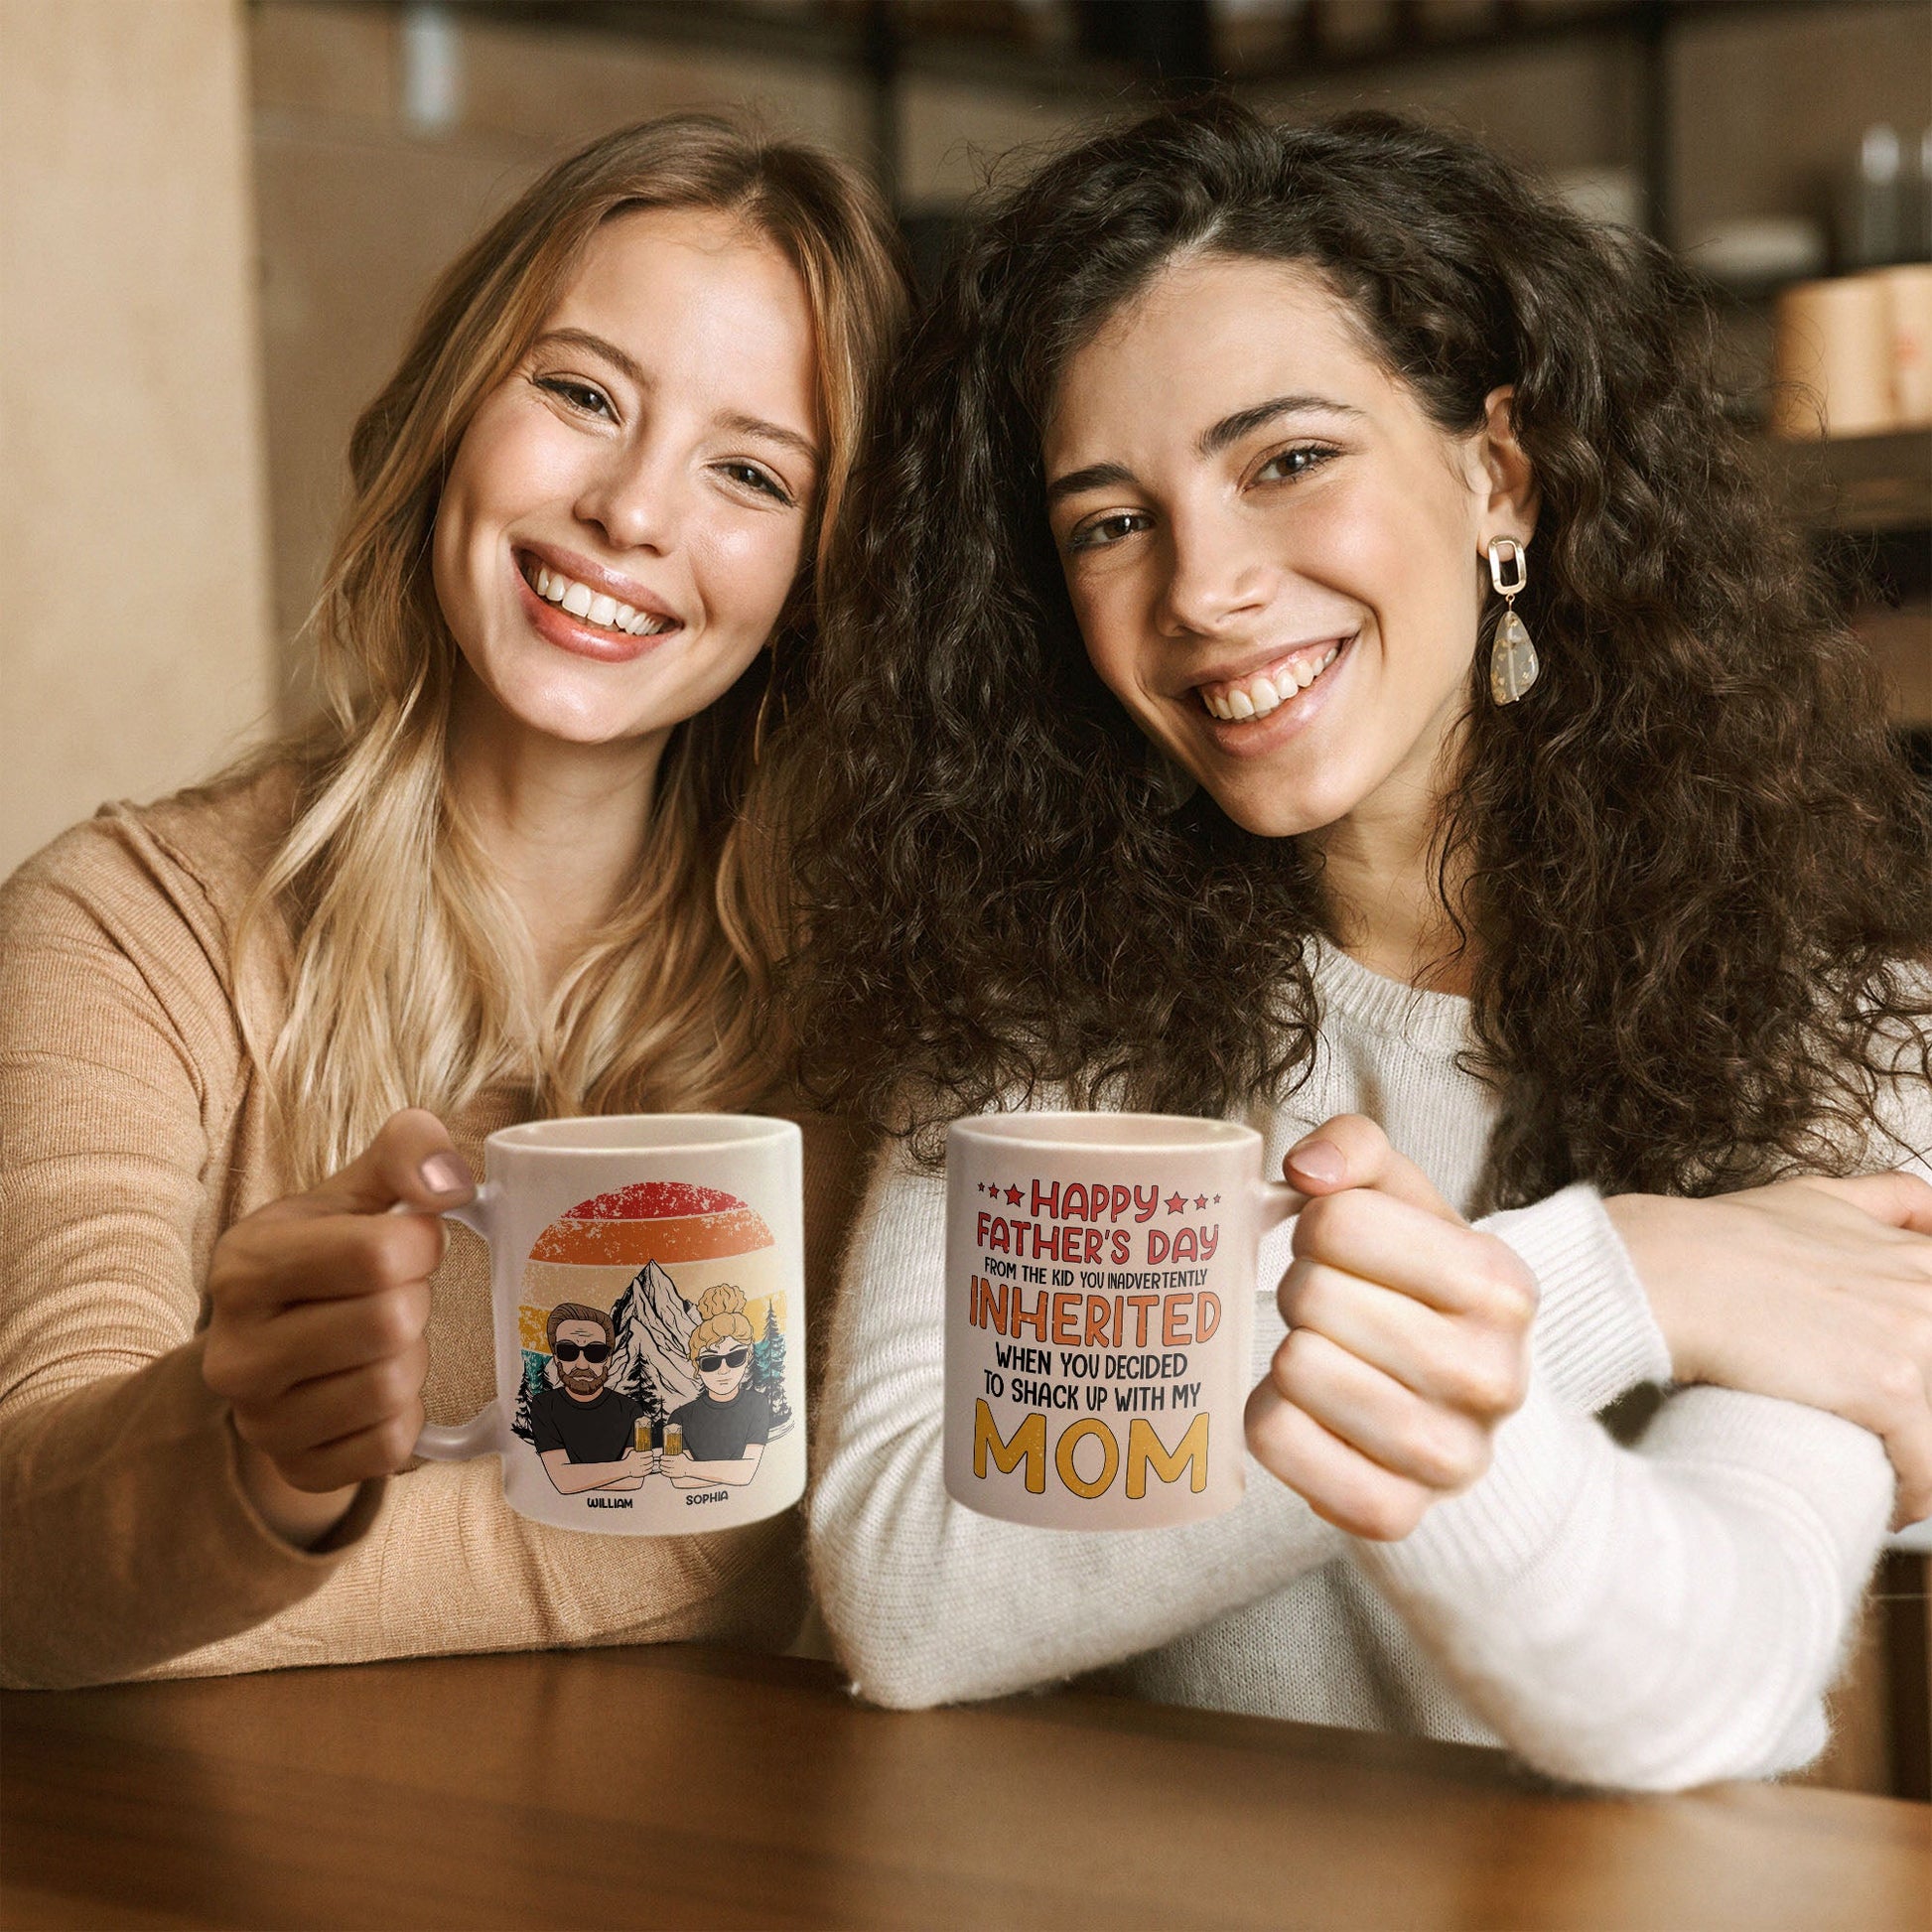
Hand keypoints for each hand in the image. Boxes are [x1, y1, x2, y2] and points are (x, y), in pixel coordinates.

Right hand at [202, 1109, 473, 1544]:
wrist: (275, 1347)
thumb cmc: (326, 1257)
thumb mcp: (354, 1191)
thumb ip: (405, 1152)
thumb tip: (450, 1181)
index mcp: (245, 1266)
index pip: (376, 1254)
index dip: (421, 1244)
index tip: (411, 1242)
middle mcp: (236, 1352)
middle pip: (390, 1323)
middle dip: (415, 1301)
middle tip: (395, 1296)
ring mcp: (259, 1421)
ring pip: (393, 1388)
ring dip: (413, 1358)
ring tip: (384, 1341)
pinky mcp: (295, 1468)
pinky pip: (391, 1446)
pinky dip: (406, 1415)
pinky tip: (377, 1387)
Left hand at [1245, 1115, 1536, 1540]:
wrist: (1454, 1402)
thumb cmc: (1412, 1283)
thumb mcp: (1401, 1199)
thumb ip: (1356, 1147)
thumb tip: (1307, 1169)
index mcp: (1501, 1285)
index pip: (1336, 1222)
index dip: (1316, 1226)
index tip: (1339, 1248)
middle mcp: (1493, 1377)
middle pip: (1310, 1297)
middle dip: (1301, 1290)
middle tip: (1328, 1307)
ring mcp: (1450, 1458)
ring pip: (1294, 1370)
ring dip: (1285, 1352)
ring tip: (1322, 1354)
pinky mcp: (1394, 1514)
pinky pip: (1276, 1442)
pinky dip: (1268, 1418)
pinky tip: (1305, 1410)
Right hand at [1607, 1173, 1931, 1525]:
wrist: (1666, 1271)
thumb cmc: (1719, 1239)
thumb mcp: (1813, 1198)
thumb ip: (1884, 1200)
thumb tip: (1928, 1210)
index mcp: (1919, 1256)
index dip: (1921, 1363)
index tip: (1904, 1389)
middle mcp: (1928, 1291)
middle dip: (1920, 1414)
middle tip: (1885, 1433)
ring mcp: (1916, 1338)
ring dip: (1920, 1459)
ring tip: (1886, 1477)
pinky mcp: (1892, 1387)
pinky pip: (1930, 1469)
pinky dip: (1913, 1497)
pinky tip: (1886, 1502)